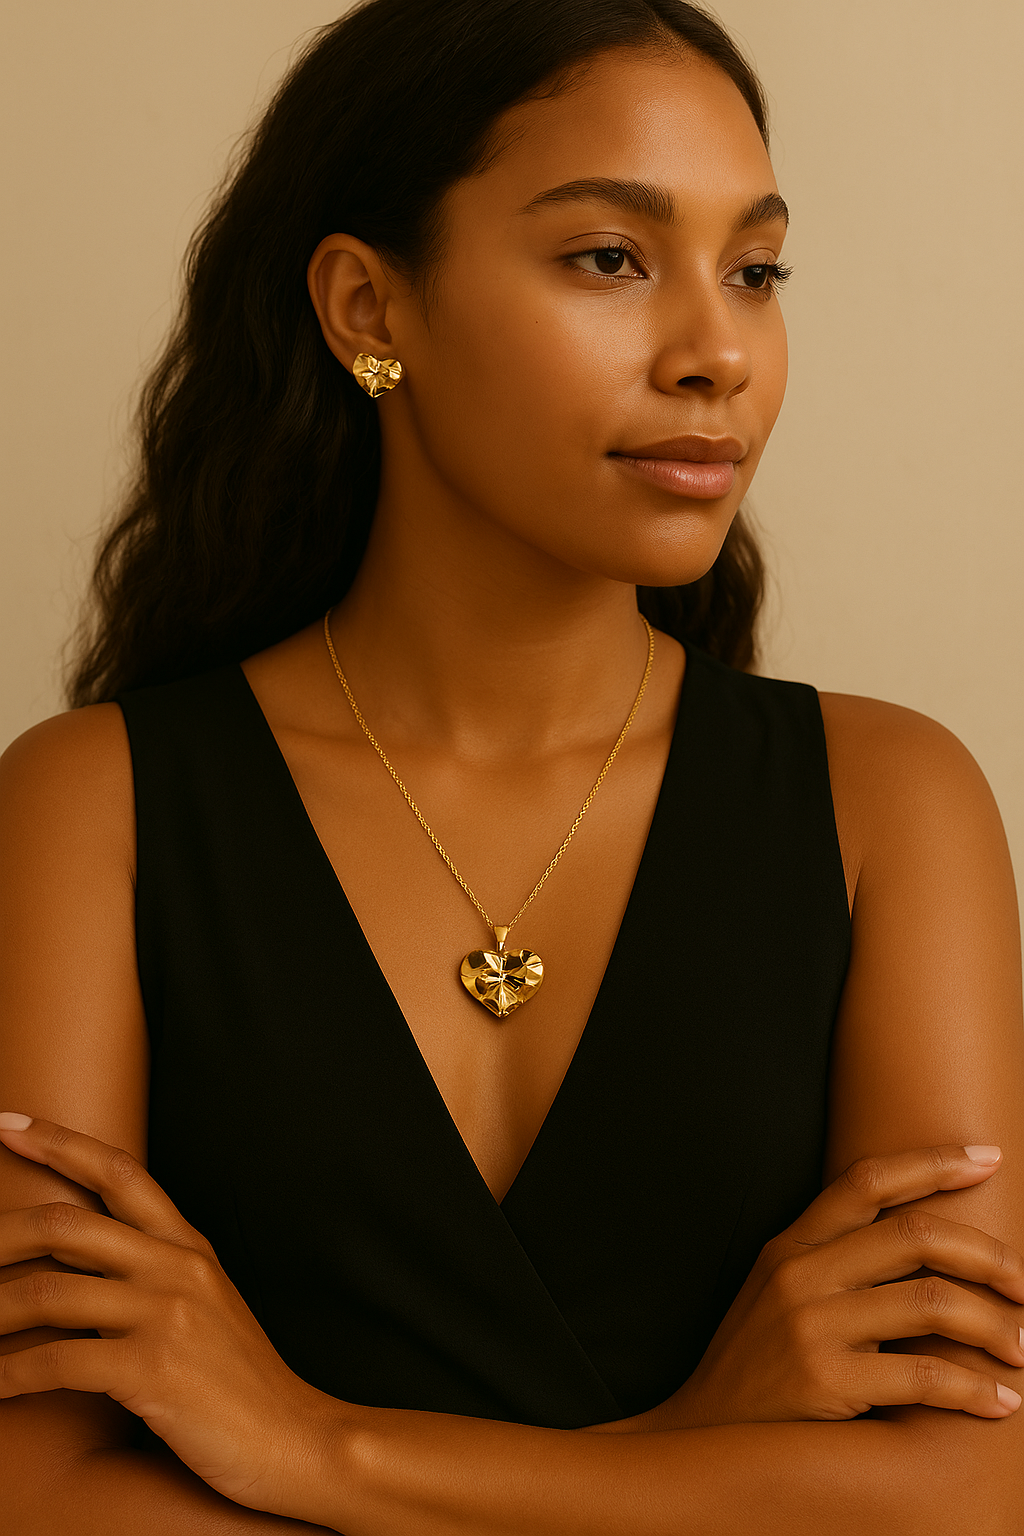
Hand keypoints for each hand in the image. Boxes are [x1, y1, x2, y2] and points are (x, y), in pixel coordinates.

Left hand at [0, 1112, 341, 1521]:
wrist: (293, 1438)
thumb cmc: (241, 1383)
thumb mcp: (206, 1306)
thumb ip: (155, 1275)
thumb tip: (80, 1266)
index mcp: (188, 1247)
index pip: (119, 1173)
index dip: (59, 1144)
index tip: (8, 1123)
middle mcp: (176, 1267)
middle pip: (66, 1224)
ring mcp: (165, 1314)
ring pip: (48, 1292)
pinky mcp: (151, 1368)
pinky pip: (56, 1361)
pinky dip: (10, 1375)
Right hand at [655, 1145, 1023, 1427]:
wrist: (705, 1435)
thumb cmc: (757, 1363)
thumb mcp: (781, 1292)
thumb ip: (835, 1262)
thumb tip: (924, 1245)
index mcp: (792, 1245)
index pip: (866, 1180)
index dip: (932, 1162)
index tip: (987, 1157)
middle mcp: (801, 1274)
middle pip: (915, 1236)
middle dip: (987, 1255)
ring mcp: (812, 1325)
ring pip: (932, 1302)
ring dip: (994, 1325)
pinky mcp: (827, 1381)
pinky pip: (925, 1376)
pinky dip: (975, 1389)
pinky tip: (1001, 1400)